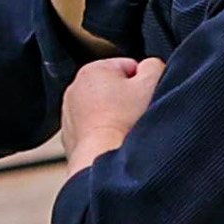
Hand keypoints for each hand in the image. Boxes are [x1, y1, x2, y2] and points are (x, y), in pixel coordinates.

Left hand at [62, 56, 164, 171]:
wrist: (103, 158)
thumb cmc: (125, 122)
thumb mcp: (152, 83)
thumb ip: (154, 65)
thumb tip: (150, 66)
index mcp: (93, 69)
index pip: (130, 67)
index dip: (144, 83)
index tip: (145, 98)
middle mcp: (75, 88)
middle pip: (115, 88)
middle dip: (128, 100)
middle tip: (136, 114)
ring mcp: (70, 113)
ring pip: (104, 109)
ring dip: (116, 117)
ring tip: (124, 128)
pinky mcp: (70, 135)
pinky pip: (94, 129)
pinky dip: (104, 133)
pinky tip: (112, 139)